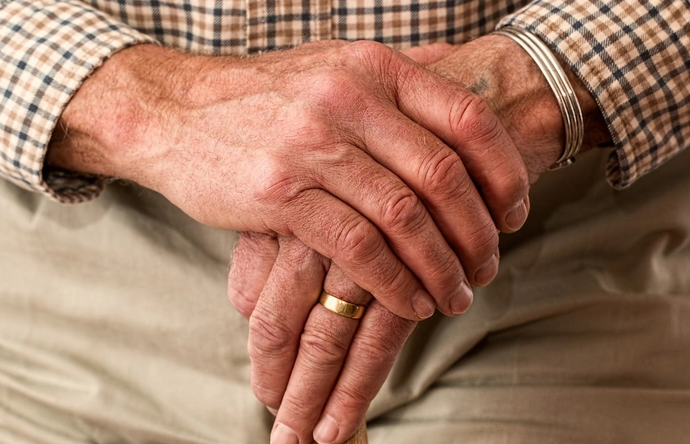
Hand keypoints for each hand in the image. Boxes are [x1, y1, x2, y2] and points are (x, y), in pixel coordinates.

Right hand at [228, 36, 612, 443]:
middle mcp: (348, 98)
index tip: (516, 212)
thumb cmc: (263, 98)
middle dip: (477, 231)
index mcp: (372, 66)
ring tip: (455, 295)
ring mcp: (312, 145)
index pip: (467, 117)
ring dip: (440, 266)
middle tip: (487, 267)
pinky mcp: (280, 193)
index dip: (505, 170)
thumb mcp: (331, 63)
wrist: (174, 112)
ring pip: (403, 216)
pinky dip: (393, 282)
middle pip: (442, 174)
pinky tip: (409, 302)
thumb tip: (458, 64)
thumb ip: (396, 69)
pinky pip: (357, 246)